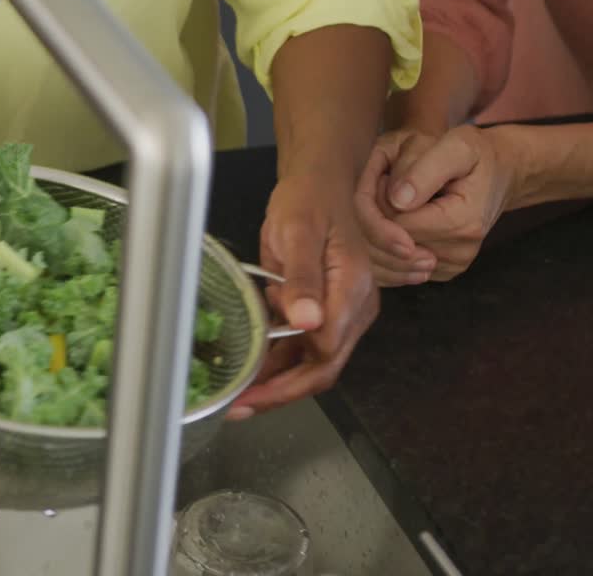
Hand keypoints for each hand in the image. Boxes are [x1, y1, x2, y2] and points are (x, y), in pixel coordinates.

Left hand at [229, 173, 378, 419]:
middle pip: (322, 367)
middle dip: (281, 392)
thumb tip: (307, 322)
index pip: (325, 352)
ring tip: (238, 394)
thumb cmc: (309, 202)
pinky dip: (278, 360)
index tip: (252, 393)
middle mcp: (353, 309)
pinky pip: (304, 346)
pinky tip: (250, 366)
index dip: (288, 381)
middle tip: (239, 407)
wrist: (318, 185)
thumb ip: (302, 278)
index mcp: (351, 290)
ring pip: (312, 362)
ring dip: (277, 380)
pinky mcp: (327, 311)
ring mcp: (341, 312)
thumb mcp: (299, 232)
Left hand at [363, 125, 517, 282]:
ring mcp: (450, 266)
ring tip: (397, 199)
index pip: (397, 223)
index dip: (379, 200)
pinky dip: (387, 244)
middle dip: (376, 214)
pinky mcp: (441, 270)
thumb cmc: (475, 156)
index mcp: (464, 223)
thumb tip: (398, 201)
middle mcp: (460, 253)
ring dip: (379, 228)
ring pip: (389, 257)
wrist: (500, 174)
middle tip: (387, 184)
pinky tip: (400, 218)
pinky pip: (397, 266)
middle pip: (390, 243)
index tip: (385, 176)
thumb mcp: (457, 146)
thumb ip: (425, 170)